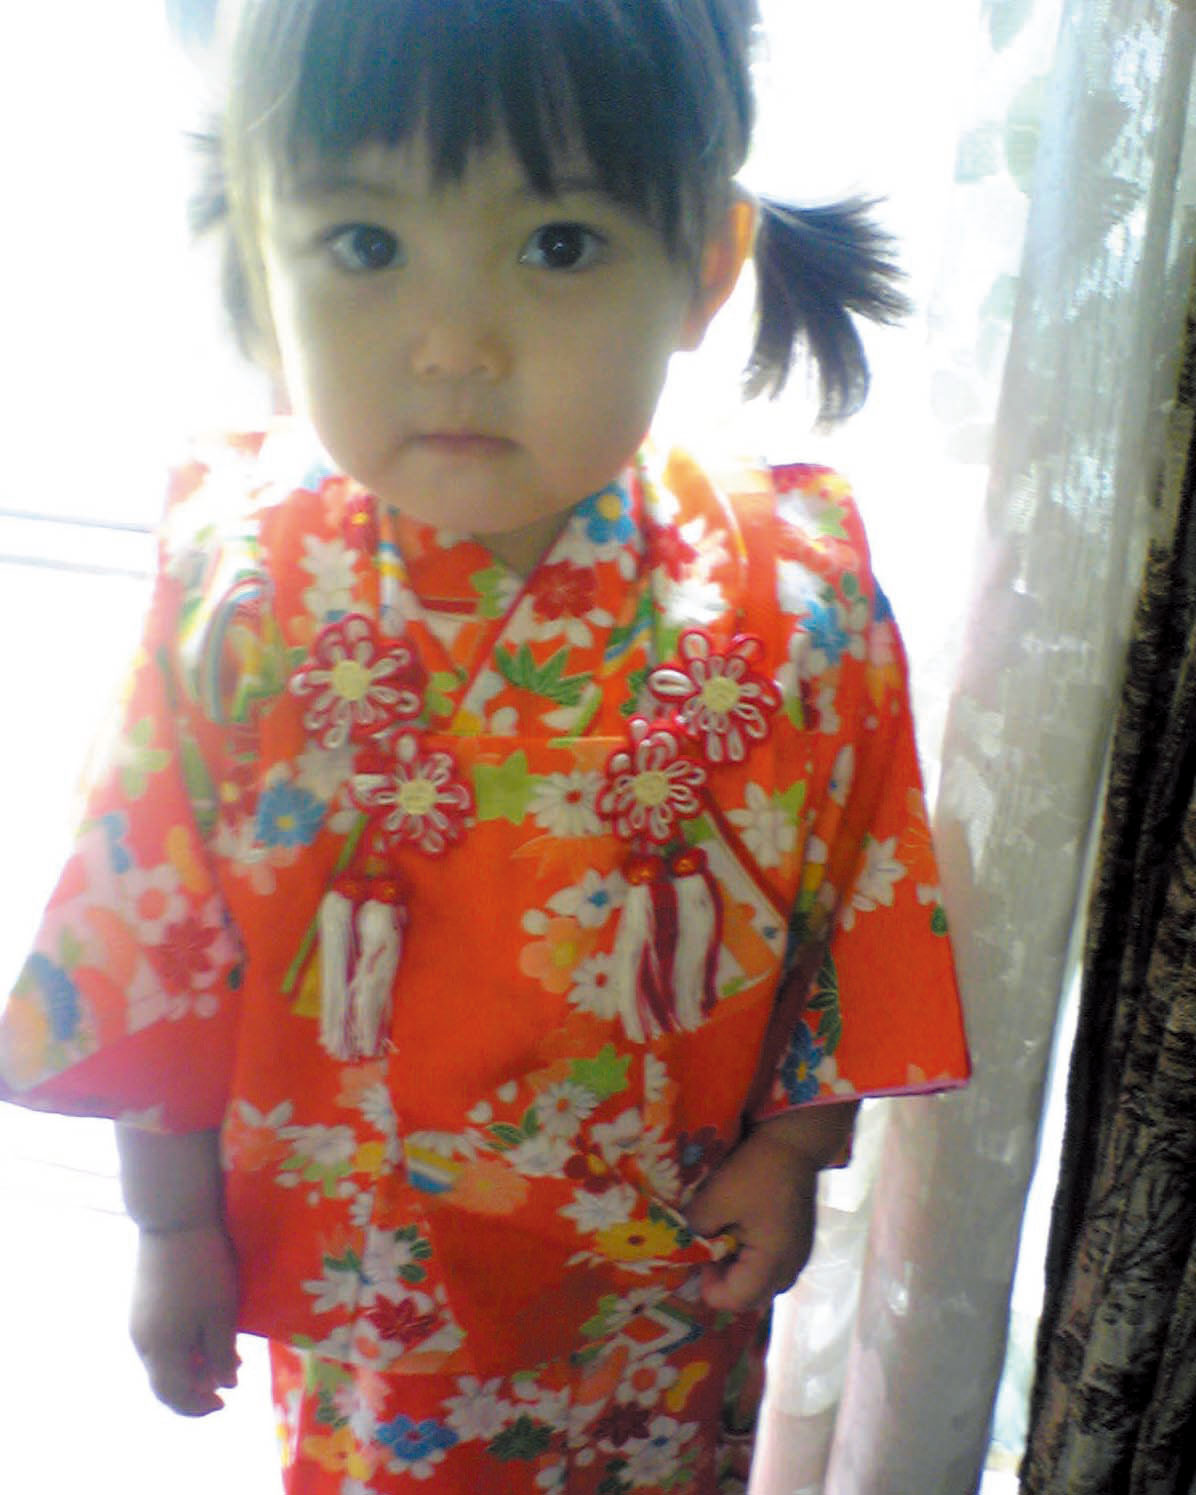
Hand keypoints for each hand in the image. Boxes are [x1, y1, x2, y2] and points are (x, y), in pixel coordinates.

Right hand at [128, 1223, 239, 1416]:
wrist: (174, 1220)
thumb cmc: (203, 1269)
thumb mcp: (220, 1314)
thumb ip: (221, 1355)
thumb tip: (224, 1386)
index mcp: (159, 1351)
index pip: (174, 1395)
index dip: (198, 1406)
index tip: (225, 1402)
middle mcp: (141, 1342)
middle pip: (165, 1380)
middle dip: (196, 1387)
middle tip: (229, 1379)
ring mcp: (138, 1321)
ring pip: (164, 1358)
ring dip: (192, 1364)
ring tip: (226, 1354)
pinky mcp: (142, 1302)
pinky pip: (161, 1338)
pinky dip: (184, 1345)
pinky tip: (206, 1330)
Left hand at [685, 1122, 818, 1311]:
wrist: (794, 1144)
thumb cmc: (757, 1171)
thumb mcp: (717, 1197)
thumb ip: (695, 1228)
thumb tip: (679, 1246)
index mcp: (773, 1263)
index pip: (734, 1300)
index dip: (708, 1284)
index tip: (699, 1252)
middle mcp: (790, 1269)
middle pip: (749, 1297)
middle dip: (723, 1279)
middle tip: (709, 1245)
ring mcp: (797, 1259)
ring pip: (760, 1283)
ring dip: (737, 1269)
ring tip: (724, 1236)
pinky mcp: (798, 1246)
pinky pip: (770, 1268)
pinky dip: (752, 1258)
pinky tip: (742, 1229)